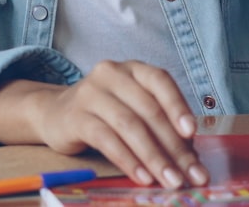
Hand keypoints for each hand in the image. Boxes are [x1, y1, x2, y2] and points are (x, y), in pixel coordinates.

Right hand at [0, 62, 206, 188]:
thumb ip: (161, 126)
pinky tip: (142, 177)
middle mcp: (111, 74)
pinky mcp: (75, 116)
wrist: (55, 113)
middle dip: (174, 146)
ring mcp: (90, 93)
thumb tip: (191, 159)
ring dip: (154, 157)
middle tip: (191, 174)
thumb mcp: (133, 109)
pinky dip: (128, 160)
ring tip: (171, 180)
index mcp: (132, 69)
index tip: (193, 134)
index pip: (160, 81)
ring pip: (129, 125)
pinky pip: (106, 139)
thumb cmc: (105, 113)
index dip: (178, 106)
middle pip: (148, 110)